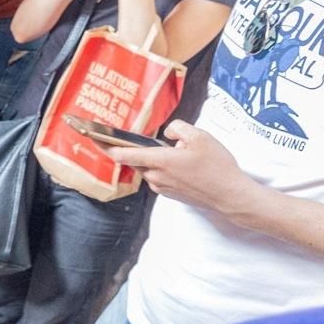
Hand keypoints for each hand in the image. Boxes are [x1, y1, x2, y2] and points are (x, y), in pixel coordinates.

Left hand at [103, 120, 260, 218]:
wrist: (231, 196)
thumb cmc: (218, 166)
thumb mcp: (200, 136)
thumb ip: (177, 128)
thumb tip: (166, 134)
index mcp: (159, 161)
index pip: (122, 154)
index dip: (105, 145)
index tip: (92, 138)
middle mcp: (155, 176)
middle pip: (137, 159)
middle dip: (143, 149)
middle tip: (163, 142)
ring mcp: (161, 187)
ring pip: (149, 168)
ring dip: (158, 159)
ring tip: (185, 156)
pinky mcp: (169, 194)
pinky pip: (159, 177)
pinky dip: (165, 169)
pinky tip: (187, 167)